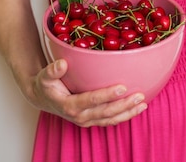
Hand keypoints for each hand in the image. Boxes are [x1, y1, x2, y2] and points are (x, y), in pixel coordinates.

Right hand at [29, 59, 147, 126]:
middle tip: (139, 95)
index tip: (122, 87)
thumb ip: (52, 70)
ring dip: (127, 112)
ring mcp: (86, 120)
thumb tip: (62, 63)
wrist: (42, 98)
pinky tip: (137, 108)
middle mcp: (79, 116)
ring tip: (142, 103)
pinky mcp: (91, 120)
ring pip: (110, 120)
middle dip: (124, 105)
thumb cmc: (45, 84)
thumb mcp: (44, 75)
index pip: (91, 101)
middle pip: (105, 112)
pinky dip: (124, 116)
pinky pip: (109, 121)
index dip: (107, 95)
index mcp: (69, 106)